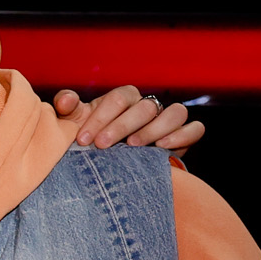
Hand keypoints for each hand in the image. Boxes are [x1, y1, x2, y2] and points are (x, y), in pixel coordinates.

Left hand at [52, 85, 203, 151]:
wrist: (108, 161)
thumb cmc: (91, 136)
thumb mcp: (76, 122)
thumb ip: (68, 108)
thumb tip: (65, 101)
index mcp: (124, 98)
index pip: (119, 98)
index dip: (102, 117)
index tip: (84, 140)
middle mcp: (148, 105)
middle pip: (145, 106)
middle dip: (122, 125)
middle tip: (102, 145)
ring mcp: (168, 119)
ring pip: (174, 113)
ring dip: (154, 129)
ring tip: (133, 146)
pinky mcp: (183, 136)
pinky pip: (195, 129)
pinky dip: (184, 135)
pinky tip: (163, 148)